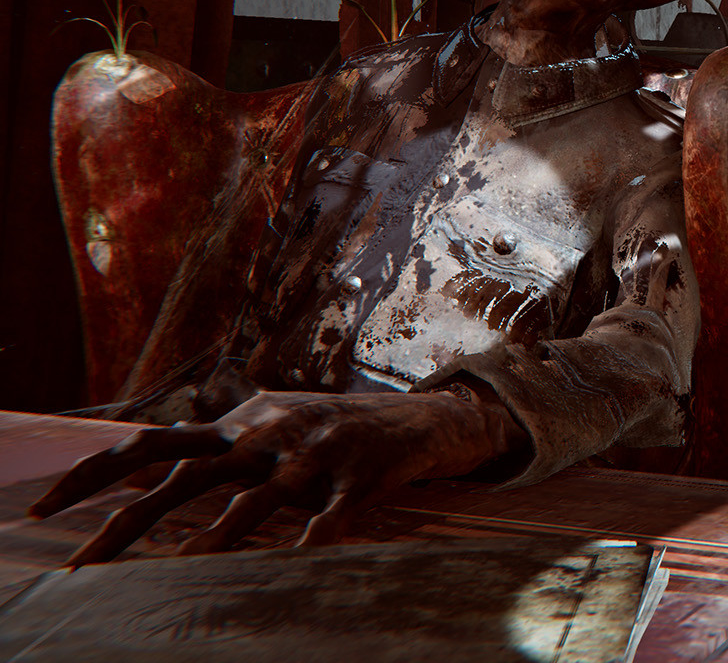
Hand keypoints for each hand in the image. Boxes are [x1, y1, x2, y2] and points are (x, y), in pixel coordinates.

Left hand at [29, 389, 527, 564]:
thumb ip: (215, 445)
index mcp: (240, 424)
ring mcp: (314, 454)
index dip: (92, 474)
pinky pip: (330, 520)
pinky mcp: (360, 477)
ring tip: (175, 572)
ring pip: (253, 503)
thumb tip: (142, 467)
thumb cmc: (337, 430)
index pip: (150, 443)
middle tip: (83, 566)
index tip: (42, 512)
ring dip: (212, 540)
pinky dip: (311, 547)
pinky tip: (294, 573)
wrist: (423, 417)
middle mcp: (268, 433)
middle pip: (185, 477)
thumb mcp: (270, 425)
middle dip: (127, 522)